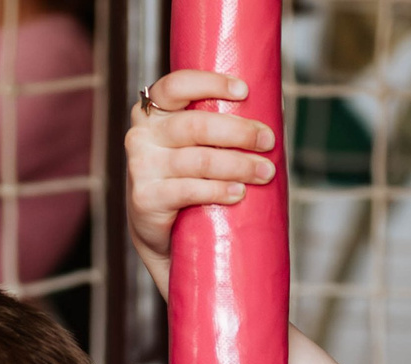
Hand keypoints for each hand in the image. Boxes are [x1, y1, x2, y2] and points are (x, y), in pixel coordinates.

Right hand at [124, 70, 276, 290]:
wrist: (159, 232)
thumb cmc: (186, 179)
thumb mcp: (193, 146)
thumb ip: (214, 126)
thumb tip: (270, 109)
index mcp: (152, 112)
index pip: (177, 86)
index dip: (211, 83)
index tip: (244, 91)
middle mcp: (141, 135)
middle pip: (196, 125)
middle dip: (239, 132)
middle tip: (268, 141)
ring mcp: (140, 167)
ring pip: (198, 160)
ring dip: (238, 165)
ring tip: (264, 172)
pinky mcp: (145, 198)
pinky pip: (189, 190)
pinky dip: (218, 190)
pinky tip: (239, 193)